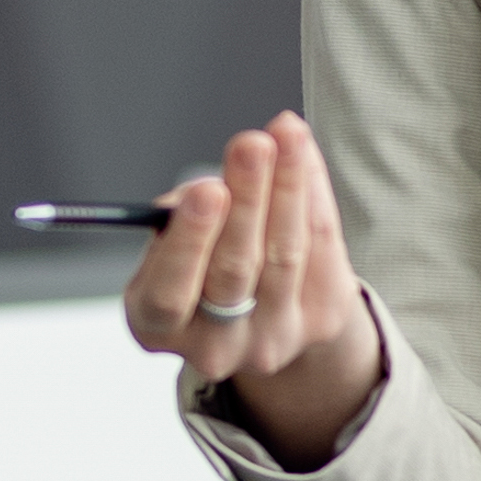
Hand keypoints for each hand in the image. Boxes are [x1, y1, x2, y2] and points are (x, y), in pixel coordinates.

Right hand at [122, 115, 387, 469]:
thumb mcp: (169, 245)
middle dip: (246, 200)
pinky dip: (313, 195)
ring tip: (285, 134)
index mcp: (157, 326)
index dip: (191, 240)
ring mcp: (271, 340)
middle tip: (252, 145)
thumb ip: (183, 216)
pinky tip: (303, 154)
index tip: (206, 190)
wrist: (259, 315)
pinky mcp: (319, 323)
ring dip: (287, 186)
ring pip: (285, 255)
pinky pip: (323, 249)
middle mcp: (214, 346)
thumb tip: (219, 176)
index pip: (170, 291)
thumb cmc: (199, 265)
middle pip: (234, 270)